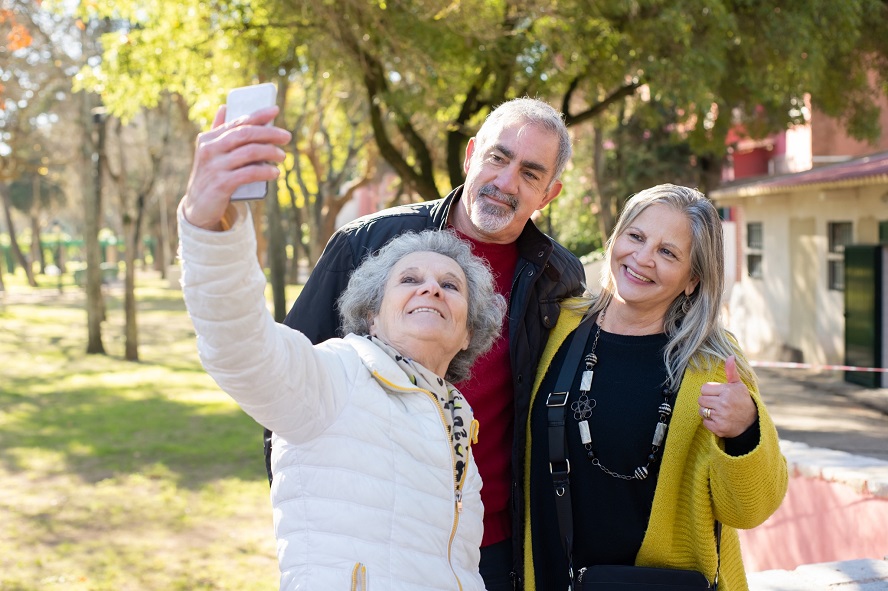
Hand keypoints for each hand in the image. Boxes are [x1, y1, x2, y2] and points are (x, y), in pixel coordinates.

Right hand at [181, 105, 291, 229]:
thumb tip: (225, 107)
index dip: (258, 115)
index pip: (237, 122)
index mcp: (208, 138)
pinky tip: (275, 173)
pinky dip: (265, 172)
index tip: (275, 110)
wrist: (198, 208)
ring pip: (250, 152)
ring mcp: (215, 167)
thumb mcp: (210, 153)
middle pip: (245, 134)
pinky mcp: (221, 184)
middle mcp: (209, 150)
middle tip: (286, 137)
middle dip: (269, 133)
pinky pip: (249, 173)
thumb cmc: (210, 177)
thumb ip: (218, 131)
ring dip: (271, 152)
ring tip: (282, 156)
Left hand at [697, 355, 757, 437]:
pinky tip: (719, 420)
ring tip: (718, 411)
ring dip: (707, 412)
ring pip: (701, 411)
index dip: (709, 391)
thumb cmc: (742, 401)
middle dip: (707, 401)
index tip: (717, 394)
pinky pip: (705, 423)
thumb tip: (730, 356)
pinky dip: (710, 422)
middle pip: (701, 400)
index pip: (704, 388)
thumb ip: (731, 372)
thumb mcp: (738, 385)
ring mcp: (721, 417)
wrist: (751, 423)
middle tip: (717, 403)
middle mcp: (723, 403)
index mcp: (727, 391)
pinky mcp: (719, 428)